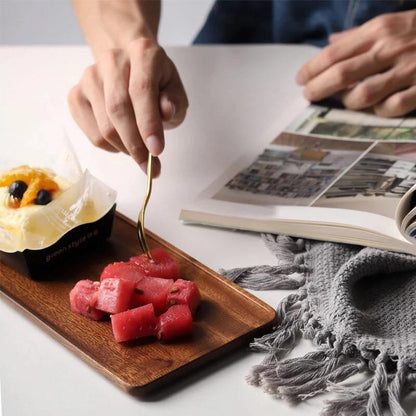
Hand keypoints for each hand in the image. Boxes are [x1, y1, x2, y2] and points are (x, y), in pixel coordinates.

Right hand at [68, 37, 187, 175]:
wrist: (130, 70)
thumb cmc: (157, 85)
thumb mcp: (175, 92)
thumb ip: (174, 102)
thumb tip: (166, 112)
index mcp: (142, 53)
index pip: (141, 90)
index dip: (149, 124)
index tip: (157, 151)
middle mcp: (112, 60)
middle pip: (118, 110)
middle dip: (136, 145)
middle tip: (150, 166)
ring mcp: (89, 77)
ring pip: (105, 127)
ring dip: (125, 149)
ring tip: (140, 152)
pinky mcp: (76, 95)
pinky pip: (92, 134)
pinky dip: (111, 148)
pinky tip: (123, 142)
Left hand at [296, 10, 415, 116]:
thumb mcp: (392, 22)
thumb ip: (360, 35)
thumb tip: (331, 41)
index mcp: (379, 30)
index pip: (334, 52)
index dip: (312, 68)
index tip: (300, 79)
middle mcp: (390, 48)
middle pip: (341, 74)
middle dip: (318, 88)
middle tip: (307, 96)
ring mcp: (407, 69)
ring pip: (362, 94)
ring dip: (348, 102)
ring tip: (345, 100)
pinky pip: (390, 108)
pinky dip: (378, 111)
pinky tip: (376, 107)